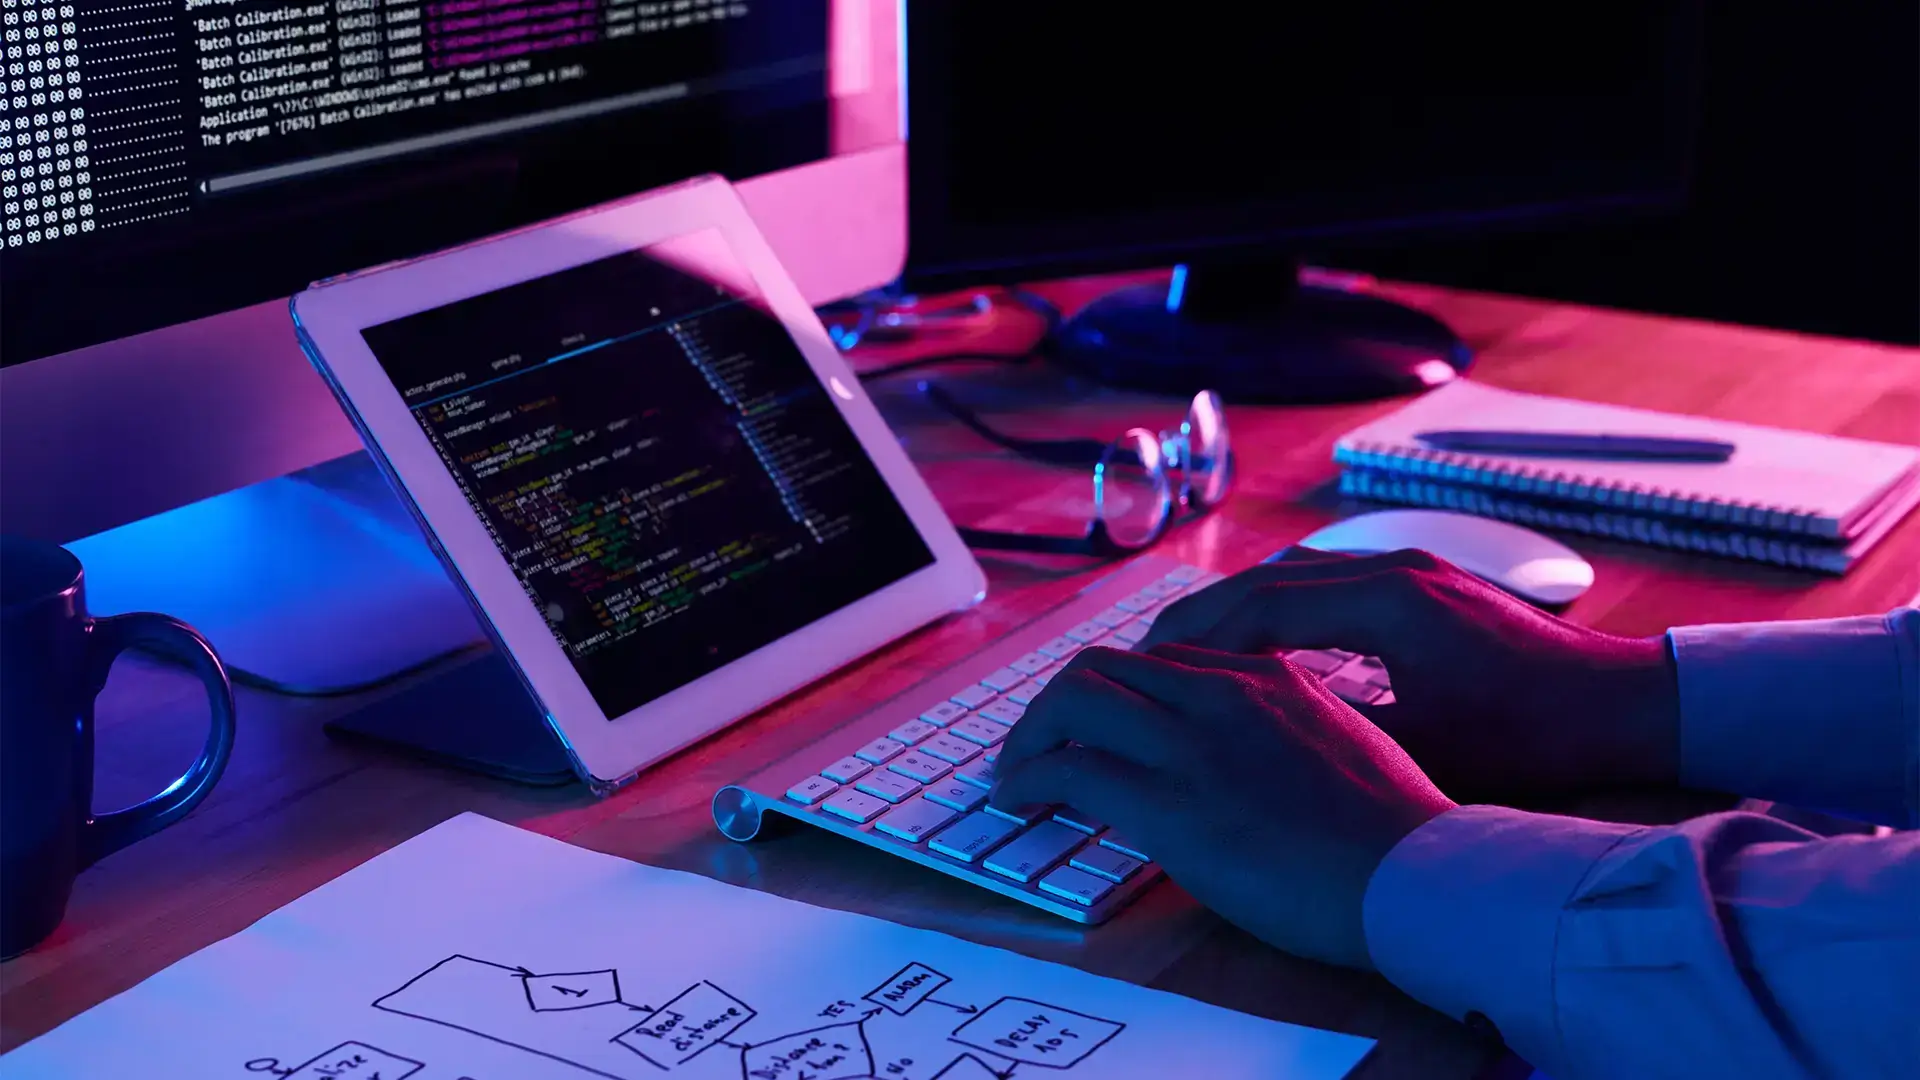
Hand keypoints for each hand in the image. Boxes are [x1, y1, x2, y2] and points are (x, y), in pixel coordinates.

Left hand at [989, 644, 1454, 970]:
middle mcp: (1225, 693)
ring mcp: (1194, 742)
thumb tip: (1253, 763)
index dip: (1117, 690)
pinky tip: (1021, 799)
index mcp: (1270, 678)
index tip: (1098, 722)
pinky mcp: (1169, 799)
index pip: (1164, 659)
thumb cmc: (1400, 834)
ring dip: (1034, 733)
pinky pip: (1070, 768)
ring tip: (1017, 769)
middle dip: (1060, 702)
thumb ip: (1290, 734)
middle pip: (1108, 665)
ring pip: (1076, 698)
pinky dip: (1031, 778)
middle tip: (1039, 741)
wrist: (1420, 876)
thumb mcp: (1349, 749)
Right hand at [1140, 548, 1681, 801]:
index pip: (1258, 606)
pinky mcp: (1429, 583)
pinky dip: (1285, 608)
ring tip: (1192, 652)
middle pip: (1268, 579)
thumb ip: (1337, 733)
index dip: (1194, 640)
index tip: (1145, 670)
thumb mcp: (1426, 752)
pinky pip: (1331, 582)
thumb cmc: (1537, 739)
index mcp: (1386, 604)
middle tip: (1146, 660)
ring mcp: (1414, 569)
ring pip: (1298, 576)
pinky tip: (1264, 644)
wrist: (1629, 703)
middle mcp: (1394, 569)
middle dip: (1202, 619)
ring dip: (1241, 610)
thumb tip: (1255, 740)